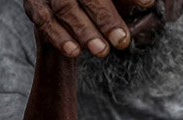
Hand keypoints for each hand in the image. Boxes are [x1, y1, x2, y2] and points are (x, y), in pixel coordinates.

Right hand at [24, 0, 143, 56]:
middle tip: (121, 40)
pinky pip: (45, 21)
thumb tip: (147, 3)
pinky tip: (74, 51)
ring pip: (65, 8)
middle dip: (106, 18)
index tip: (148, 4)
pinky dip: (60, 37)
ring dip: (84, 31)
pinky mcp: (34, 5)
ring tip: (102, 51)